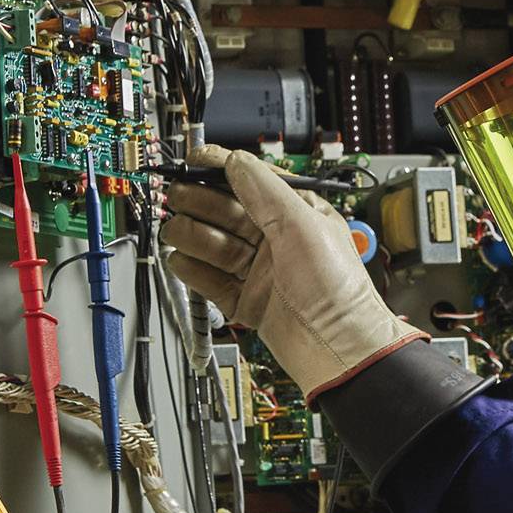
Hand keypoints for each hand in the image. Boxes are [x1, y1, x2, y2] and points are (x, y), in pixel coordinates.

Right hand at [163, 145, 419, 397]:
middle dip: (199, 203)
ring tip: (173, 229)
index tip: (192, 162)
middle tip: (174, 197)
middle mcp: (277, 241)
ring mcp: (261, 273)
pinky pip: (213, 282)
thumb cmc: (338, 290)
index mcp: (297, 215)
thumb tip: (236, 161)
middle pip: (227, 213)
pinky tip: (179, 260)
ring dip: (192, 235)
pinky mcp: (248, 302)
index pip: (252, 182)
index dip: (221, 170)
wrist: (339, 351)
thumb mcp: (303, 225)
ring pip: (216, 246)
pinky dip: (194, 271)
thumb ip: (265, 191)